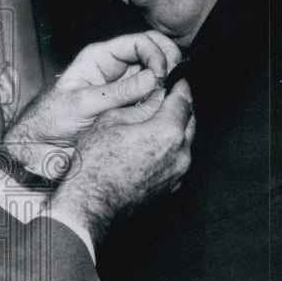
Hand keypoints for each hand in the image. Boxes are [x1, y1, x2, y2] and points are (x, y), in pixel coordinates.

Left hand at [3, 31, 180, 175]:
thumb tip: (153, 79)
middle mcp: (114, 68)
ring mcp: (123, 87)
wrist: (41, 144)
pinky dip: (161, 99)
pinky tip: (162, 108)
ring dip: (167, 82)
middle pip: (153, 52)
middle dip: (168, 62)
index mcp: (99, 58)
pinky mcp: (128, 106)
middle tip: (174, 80)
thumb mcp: (83, 104)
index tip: (161, 74)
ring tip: (169, 96)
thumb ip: (117, 92)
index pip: (138, 42)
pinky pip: (151, 97)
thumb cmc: (51, 120)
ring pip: (156, 75)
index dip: (155, 54)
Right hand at [49, 80, 195, 244]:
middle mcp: (180, 154)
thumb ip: (139, 105)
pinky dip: (169, 148)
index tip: (176, 78)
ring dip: (175, 128)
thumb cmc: (96, 163)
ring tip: (155, 120)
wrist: (91, 202)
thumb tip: (152, 97)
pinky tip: (150, 144)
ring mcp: (177, 173)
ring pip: (185, 142)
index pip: (184, 100)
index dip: (179, 85)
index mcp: (168, 132)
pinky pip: (176, 160)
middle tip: (167, 96)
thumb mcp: (112, 119)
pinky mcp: (170, 186)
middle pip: (190, 121)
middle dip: (180, 106)